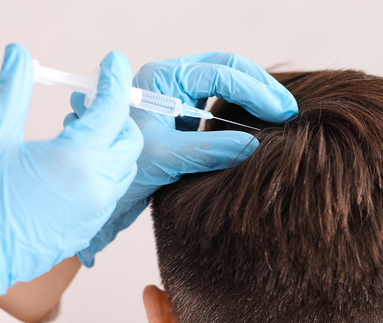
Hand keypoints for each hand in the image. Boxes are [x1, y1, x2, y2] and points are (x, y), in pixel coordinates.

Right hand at [0, 44, 142, 322]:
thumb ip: (11, 90)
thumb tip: (19, 54)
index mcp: (77, 159)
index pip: (112, 110)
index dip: (113, 81)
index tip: (112, 62)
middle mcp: (97, 187)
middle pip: (129, 140)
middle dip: (115, 116)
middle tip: (83, 106)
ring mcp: (96, 212)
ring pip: (124, 169)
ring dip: (110, 146)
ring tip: (73, 135)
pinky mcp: (89, 230)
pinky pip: (112, 193)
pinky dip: (103, 172)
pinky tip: (71, 167)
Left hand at [66, 52, 297, 266]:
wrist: (95, 194)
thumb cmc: (122, 171)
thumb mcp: (168, 158)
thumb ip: (211, 149)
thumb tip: (255, 145)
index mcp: (161, 79)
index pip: (220, 72)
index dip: (256, 91)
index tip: (282, 113)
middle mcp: (169, 81)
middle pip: (226, 68)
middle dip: (259, 87)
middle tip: (288, 111)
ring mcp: (176, 98)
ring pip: (225, 85)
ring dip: (252, 97)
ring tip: (279, 117)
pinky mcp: (181, 118)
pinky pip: (218, 106)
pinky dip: (241, 112)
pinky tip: (257, 128)